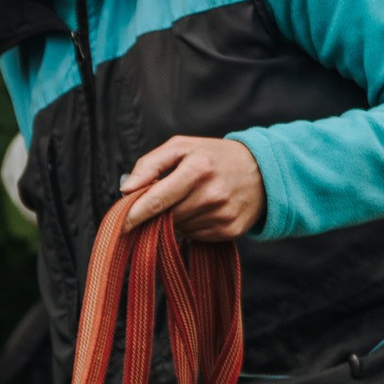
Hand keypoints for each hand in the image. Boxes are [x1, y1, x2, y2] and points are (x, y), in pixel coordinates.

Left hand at [119, 133, 266, 237]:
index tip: (119, 224)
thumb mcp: (182, 147)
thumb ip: (150, 164)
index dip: (134, 214)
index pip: (157, 200)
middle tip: (158, 202)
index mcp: (198, 168)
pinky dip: (191, 226)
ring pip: (178, 229)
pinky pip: (195, 236)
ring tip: (189, 199)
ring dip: (174, 219)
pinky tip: (202, 210)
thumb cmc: (214, 156)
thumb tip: (125, 189)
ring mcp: (222, 214)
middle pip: (165, 217)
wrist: (263, 171)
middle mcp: (212, 194)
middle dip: (154, 214)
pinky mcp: (230, 230)